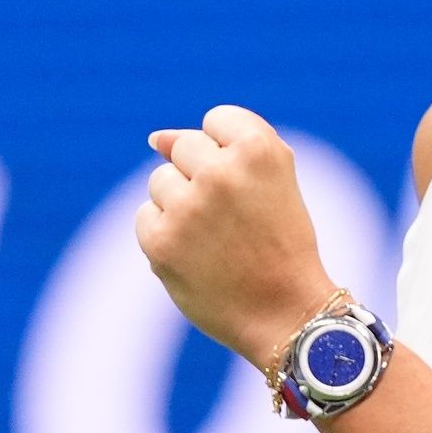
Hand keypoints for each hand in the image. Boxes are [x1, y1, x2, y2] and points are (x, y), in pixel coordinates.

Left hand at [135, 105, 340, 374]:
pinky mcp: (161, 240)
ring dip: (181, 204)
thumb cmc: (281, 242)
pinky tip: (196, 255)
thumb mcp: (274, 180)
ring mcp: (188, 206)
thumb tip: (156, 138)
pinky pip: (145, 215)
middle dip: (202, 177)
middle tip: (234, 218)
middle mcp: (221, 172)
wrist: (287, 313)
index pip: (217, 120)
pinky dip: (165, 234)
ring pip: (161, 180)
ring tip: (216, 238)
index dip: (231, 154)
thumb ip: (223, 145)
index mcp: (259, 149)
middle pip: (184, 148)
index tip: (251, 187)